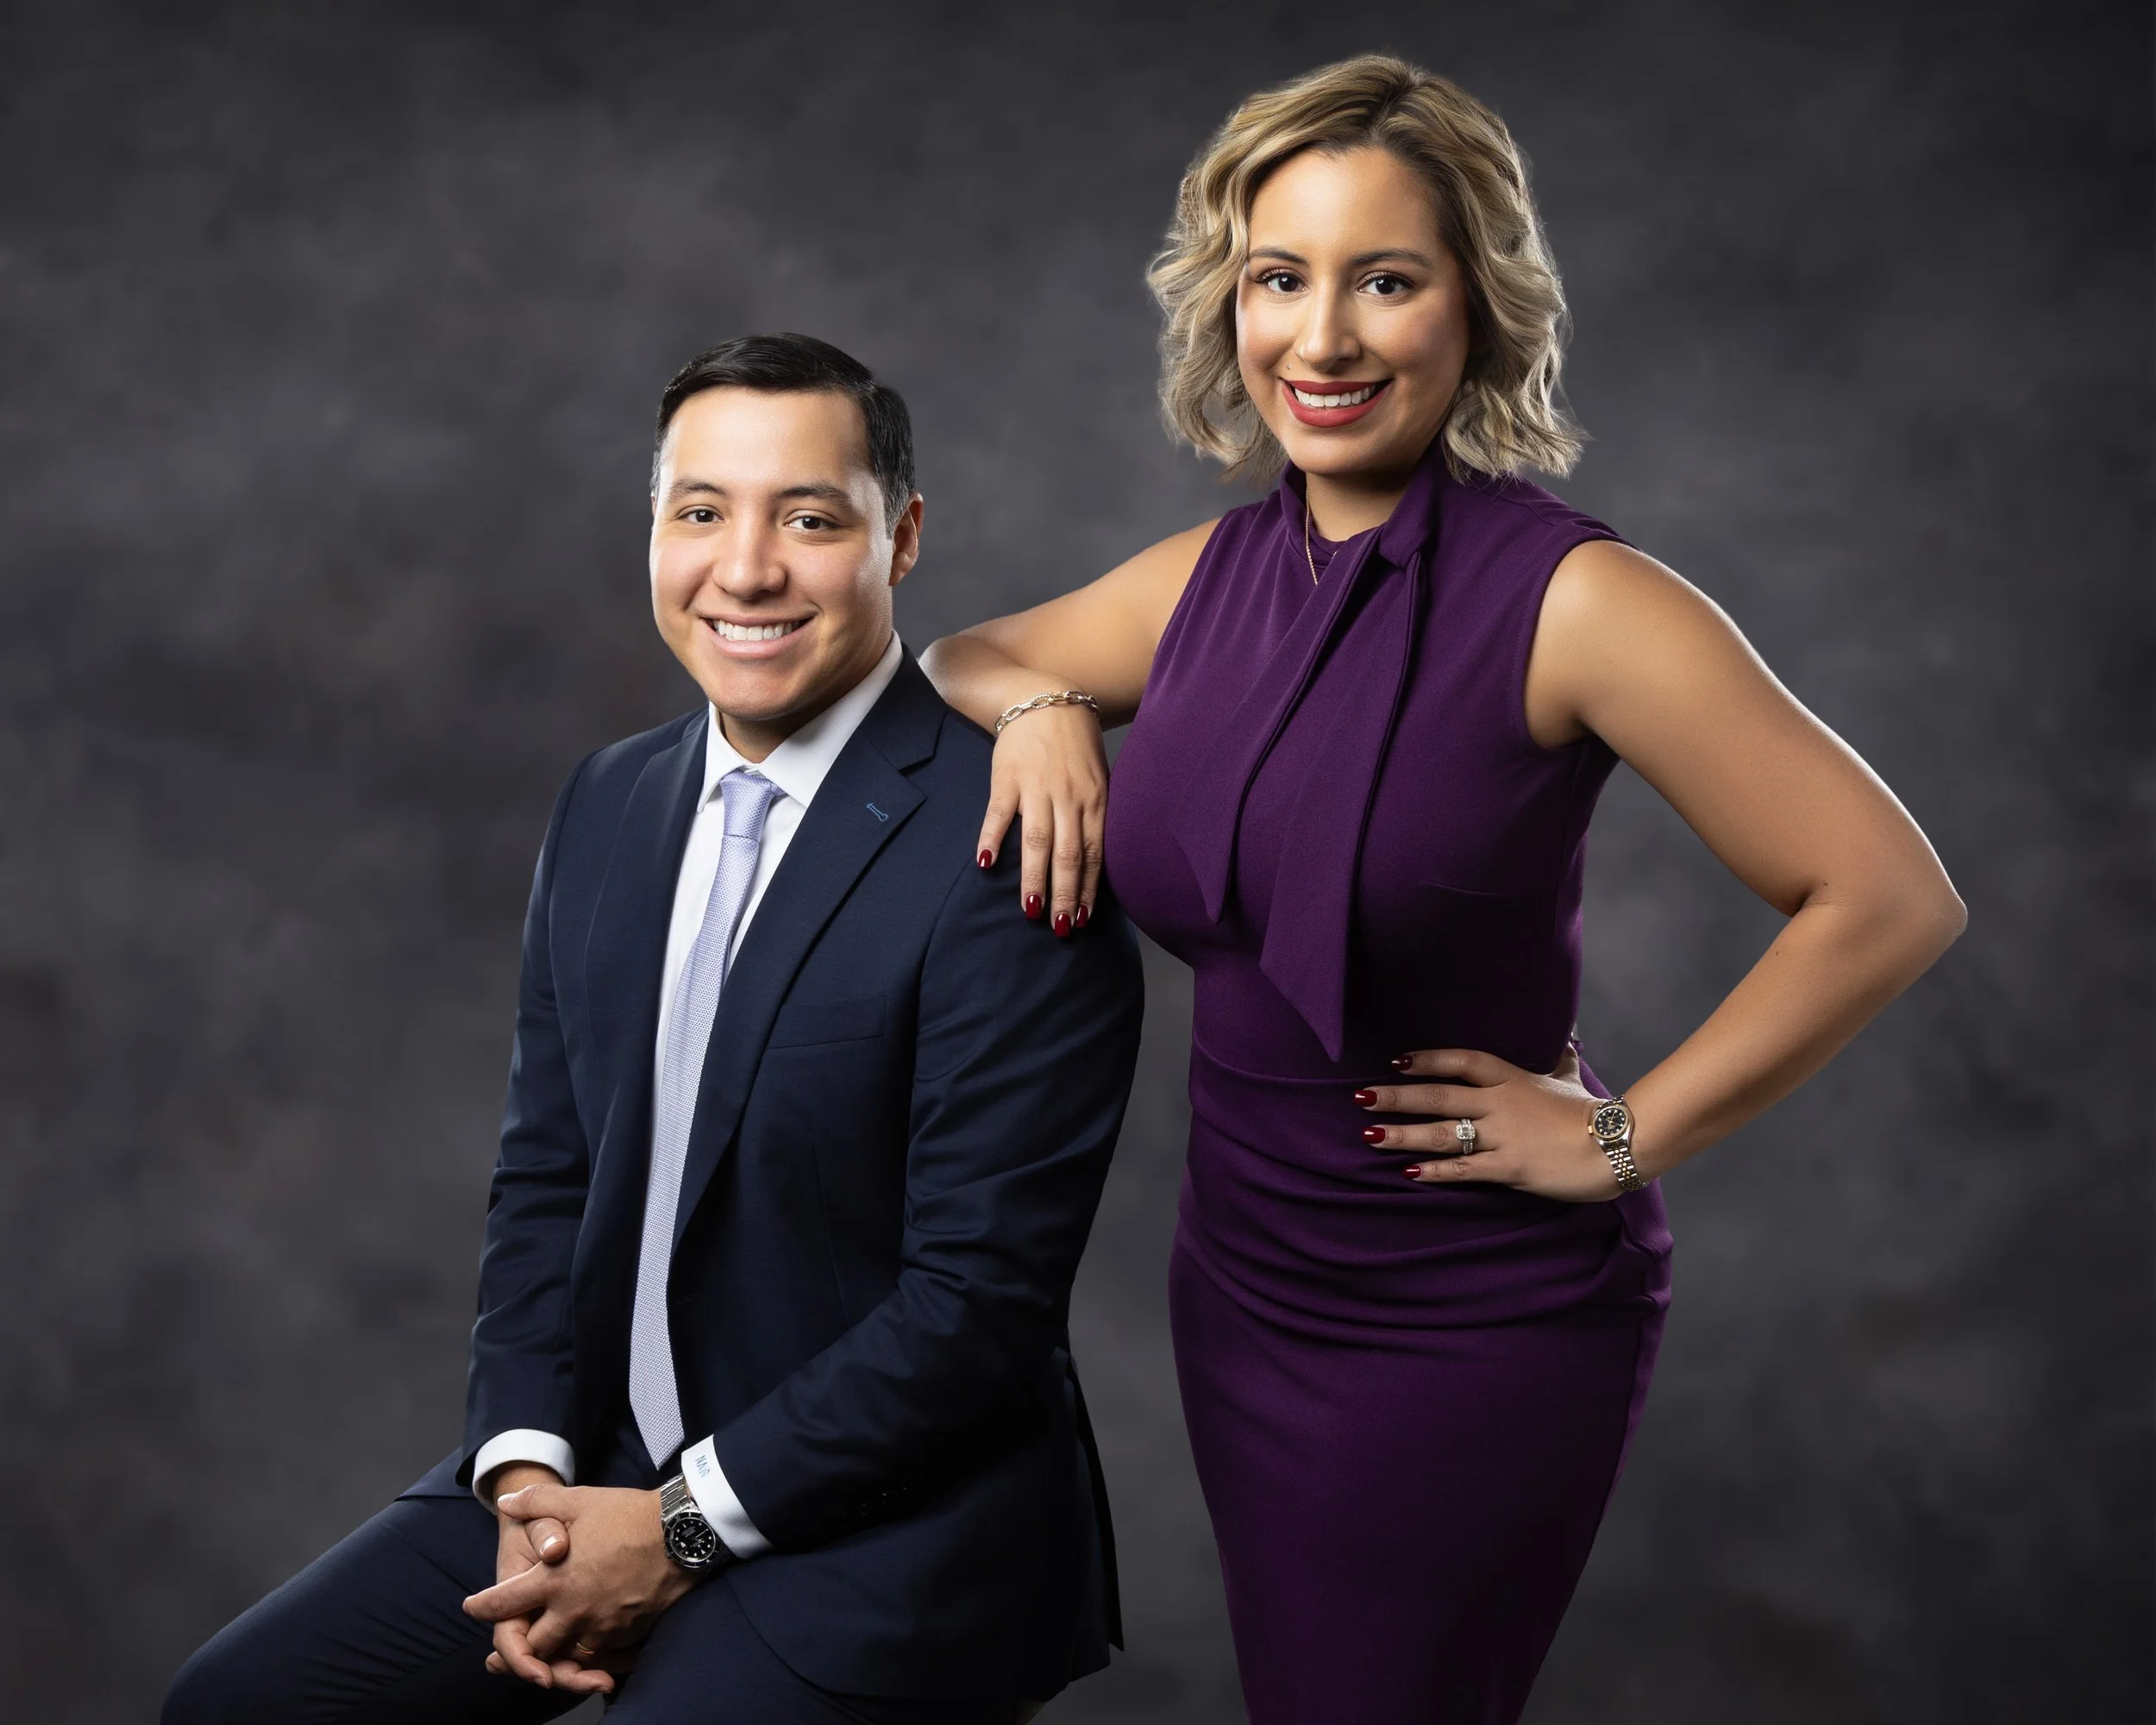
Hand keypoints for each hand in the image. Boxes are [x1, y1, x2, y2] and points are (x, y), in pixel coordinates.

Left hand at [465, 1485, 696, 1693]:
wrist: (680, 1532)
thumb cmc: (627, 1515)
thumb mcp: (578, 1500)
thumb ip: (536, 1502)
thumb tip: (506, 1502)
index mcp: (553, 1580)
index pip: (503, 1604)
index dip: (482, 1608)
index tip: (472, 1608)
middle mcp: (572, 1610)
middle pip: (534, 1644)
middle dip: (521, 1644)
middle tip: (513, 1638)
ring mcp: (601, 1626)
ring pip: (567, 1655)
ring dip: (556, 1652)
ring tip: (550, 1648)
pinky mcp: (626, 1633)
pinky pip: (600, 1654)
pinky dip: (590, 1652)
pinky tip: (589, 1641)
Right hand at [976, 701, 1107, 936]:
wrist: (1043, 698)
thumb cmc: (1074, 744)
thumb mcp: (1098, 776)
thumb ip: (1097, 815)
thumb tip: (1099, 862)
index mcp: (1095, 798)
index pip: (1093, 853)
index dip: (1087, 888)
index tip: (1081, 920)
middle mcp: (1069, 796)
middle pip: (1068, 853)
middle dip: (1064, 893)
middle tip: (1059, 927)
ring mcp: (1037, 786)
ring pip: (1037, 839)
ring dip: (1034, 877)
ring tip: (1029, 910)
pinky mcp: (1007, 776)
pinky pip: (999, 812)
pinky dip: (993, 837)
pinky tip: (987, 863)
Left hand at [1354, 1044, 1628, 1202]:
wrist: (1619, 1145)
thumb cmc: (1595, 1113)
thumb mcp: (1572, 1079)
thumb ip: (1561, 1059)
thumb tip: (1568, 1036)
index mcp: (1513, 1078)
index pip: (1463, 1061)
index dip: (1429, 1059)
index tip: (1398, 1060)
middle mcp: (1501, 1103)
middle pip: (1439, 1094)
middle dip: (1397, 1096)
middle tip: (1360, 1096)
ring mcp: (1503, 1135)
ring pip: (1442, 1132)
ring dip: (1403, 1133)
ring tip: (1369, 1135)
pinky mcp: (1510, 1167)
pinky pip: (1464, 1168)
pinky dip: (1435, 1171)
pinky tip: (1409, 1172)